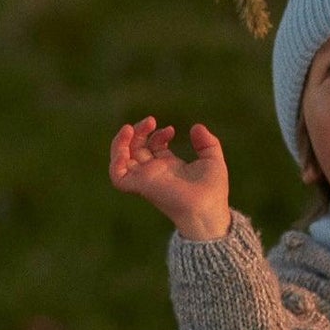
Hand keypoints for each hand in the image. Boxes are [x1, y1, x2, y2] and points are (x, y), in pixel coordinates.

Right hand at [109, 116, 231, 237]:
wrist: (207, 208)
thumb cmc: (212, 191)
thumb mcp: (213, 160)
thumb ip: (207, 142)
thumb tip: (196, 127)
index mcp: (169, 167)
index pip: (152, 148)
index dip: (157, 134)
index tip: (171, 130)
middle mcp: (154, 173)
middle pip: (135, 149)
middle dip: (140, 131)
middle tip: (152, 121)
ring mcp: (145, 179)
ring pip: (121, 160)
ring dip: (121, 142)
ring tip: (129, 128)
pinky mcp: (140, 185)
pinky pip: (117, 176)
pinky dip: (116, 161)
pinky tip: (125, 146)